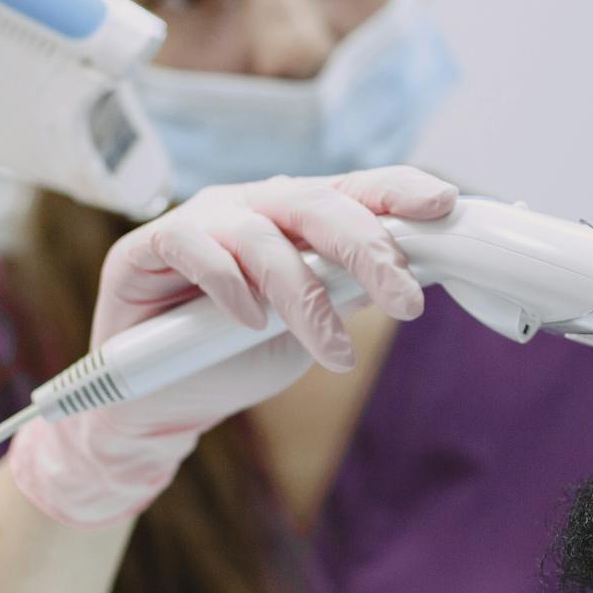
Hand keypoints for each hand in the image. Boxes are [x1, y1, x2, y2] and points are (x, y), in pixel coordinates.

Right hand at [7, 168, 458, 525]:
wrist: (160, 404)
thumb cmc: (235, 358)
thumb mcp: (310, 328)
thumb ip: (348, 293)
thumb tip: (412, 274)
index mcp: (295, 217)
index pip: (354, 189)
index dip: (399, 190)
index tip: (445, 205)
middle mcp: (251, 207)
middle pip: (319, 207)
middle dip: (369, 251)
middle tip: (405, 303)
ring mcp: (200, 221)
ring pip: (265, 239)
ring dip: (306, 300)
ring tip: (333, 352)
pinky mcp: (147, 246)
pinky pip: (198, 249)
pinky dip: (231, 286)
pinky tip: (250, 323)